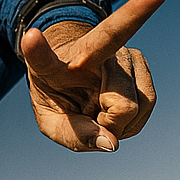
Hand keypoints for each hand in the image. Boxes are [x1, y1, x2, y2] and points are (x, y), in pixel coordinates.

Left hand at [20, 0, 167, 152]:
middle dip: (113, 124)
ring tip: (102, 110)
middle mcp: (88, 50)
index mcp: (51, 66)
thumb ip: (76, 136)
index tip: (31, 36)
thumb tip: (112, 142)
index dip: (36, 49)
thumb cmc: (59, 97)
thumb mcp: (52, 122)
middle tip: (93, 116)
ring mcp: (116, 50)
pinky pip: (149, 99)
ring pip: (141, 102)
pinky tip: (116, 108)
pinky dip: (135, 116)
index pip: (42, 58)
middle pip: (121, 104)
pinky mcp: (137, 56)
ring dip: (125, 120)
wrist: (72, 72)